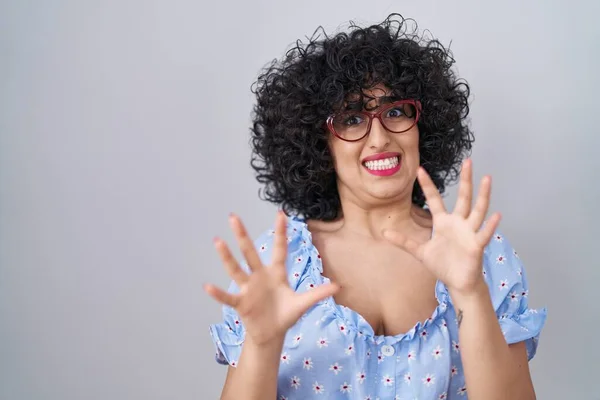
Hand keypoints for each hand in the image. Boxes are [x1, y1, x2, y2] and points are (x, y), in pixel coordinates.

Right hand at [204, 211, 338, 345]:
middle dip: (242, 235)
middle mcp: (259, 276)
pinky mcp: (241, 303)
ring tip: (217, 242)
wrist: (272, 333)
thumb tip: (338, 286)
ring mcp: (248, 289)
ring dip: (227, 257)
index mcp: (276, 273)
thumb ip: (318, 293)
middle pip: (250, 253)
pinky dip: (218, 293)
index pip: (279, 249)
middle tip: (233, 217)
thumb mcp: (303, 304)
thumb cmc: (285, 314)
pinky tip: (207, 286)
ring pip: (236, 269)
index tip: (281, 214)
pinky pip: (227, 297)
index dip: (280, 233)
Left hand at [383, 159, 500, 293]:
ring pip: (477, 210)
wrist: (458, 282)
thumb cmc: (442, 265)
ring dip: (483, 195)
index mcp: (443, 222)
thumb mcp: (420, 251)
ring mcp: (469, 232)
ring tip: (487, 178)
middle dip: (465, 180)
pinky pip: (483, 233)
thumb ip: (403, 241)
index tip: (420, 169)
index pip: (434, 199)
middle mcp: (458, 223)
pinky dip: (490, 225)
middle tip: (468, 160)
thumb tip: (384, 232)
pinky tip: (496, 215)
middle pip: (463, 197)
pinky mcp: (476, 245)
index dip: (427, 185)